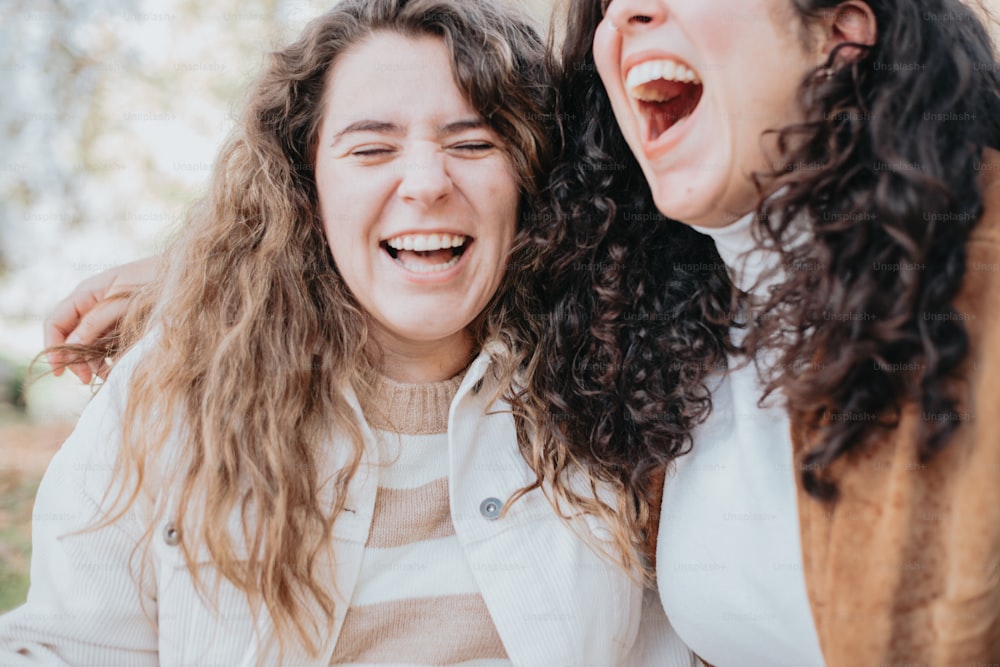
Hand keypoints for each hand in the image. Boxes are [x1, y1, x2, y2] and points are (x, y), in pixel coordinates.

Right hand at [43, 256, 159, 382]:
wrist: (189, 277)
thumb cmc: (157, 280)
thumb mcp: (124, 301)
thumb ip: (97, 321)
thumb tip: (71, 346)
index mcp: (87, 293)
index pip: (56, 322)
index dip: (52, 347)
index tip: (59, 371)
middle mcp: (94, 305)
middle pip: (70, 338)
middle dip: (75, 360)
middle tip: (88, 378)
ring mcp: (109, 316)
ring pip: (89, 345)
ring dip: (93, 363)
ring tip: (107, 376)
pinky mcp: (125, 326)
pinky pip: (108, 346)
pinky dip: (110, 359)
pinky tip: (118, 369)